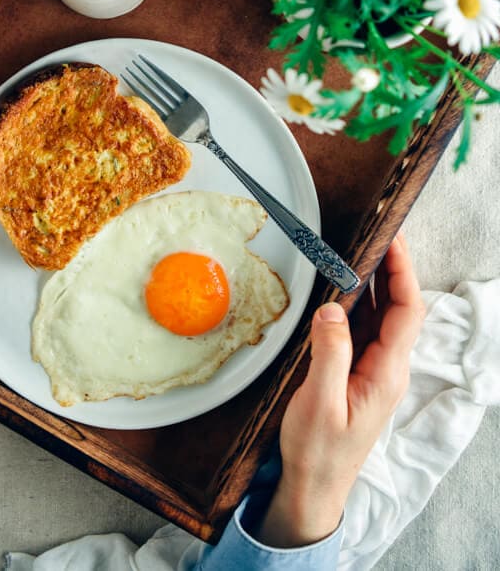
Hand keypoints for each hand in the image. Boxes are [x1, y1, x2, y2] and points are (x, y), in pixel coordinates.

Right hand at [257, 233, 424, 547]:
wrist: (313, 488)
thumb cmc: (318, 451)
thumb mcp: (319, 403)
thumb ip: (329, 355)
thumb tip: (332, 309)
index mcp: (386, 373)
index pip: (407, 311)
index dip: (403, 272)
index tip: (392, 239)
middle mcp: (386, 368)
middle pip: (399, 308)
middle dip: (392, 268)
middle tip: (376, 232)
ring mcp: (373, 371)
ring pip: (382, 317)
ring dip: (375, 283)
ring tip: (360, 250)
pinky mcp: (356, 374)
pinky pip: (364, 330)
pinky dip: (357, 303)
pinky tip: (343, 289)